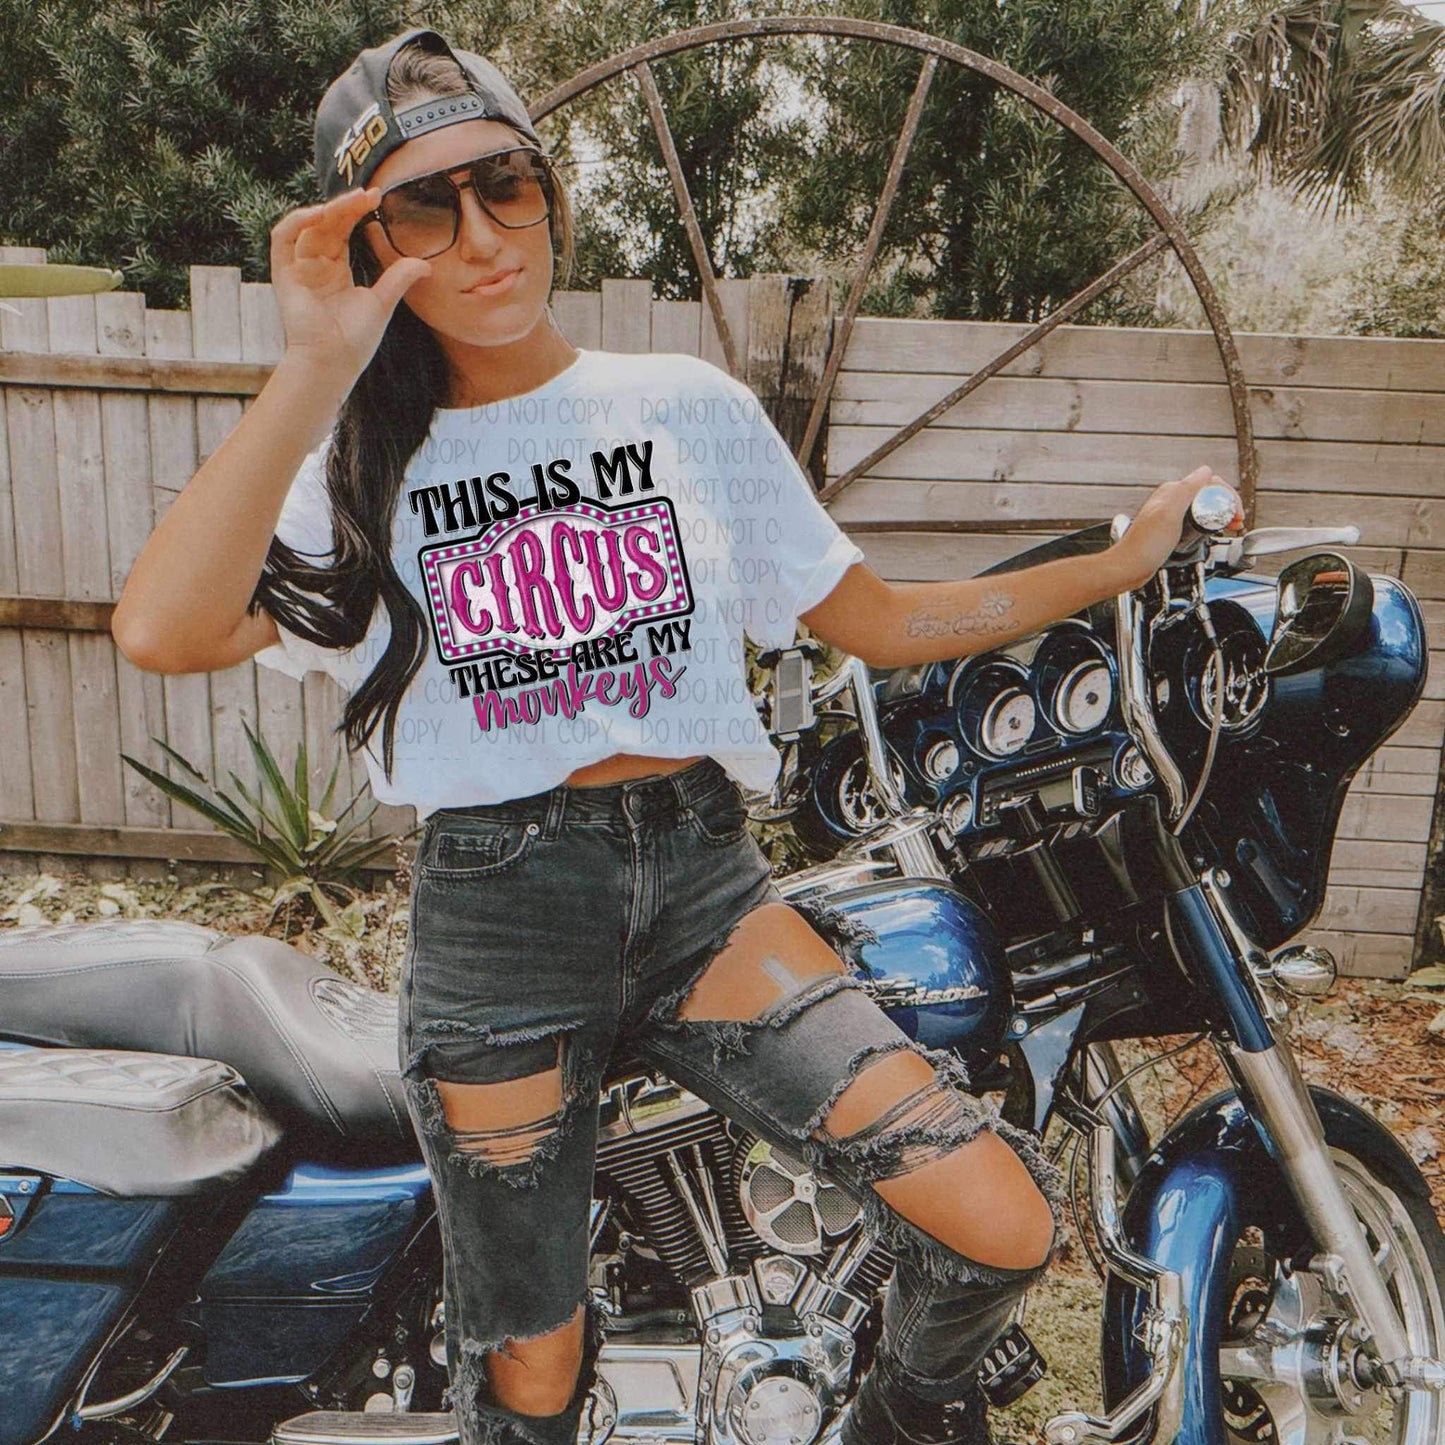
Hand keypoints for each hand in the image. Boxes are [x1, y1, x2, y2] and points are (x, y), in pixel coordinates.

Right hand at [268, 188, 431, 384]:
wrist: (333, 363)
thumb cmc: (355, 340)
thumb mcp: (382, 302)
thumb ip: (398, 278)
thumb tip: (426, 264)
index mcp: (336, 269)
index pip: (343, 230)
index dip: (357, 211)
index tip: (377, 197)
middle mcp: (315, 264)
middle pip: (327, 224)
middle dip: (346, 206)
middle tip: (369, 194)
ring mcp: (298, 267)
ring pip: (307, 226)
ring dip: (327, 210)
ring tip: (350, 202)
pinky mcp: (284, 274)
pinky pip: (283, 238)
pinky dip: (298, 222)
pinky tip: (319, 214)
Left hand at [1107, 466, 1241, 590]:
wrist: (1129, 567)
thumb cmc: (1145, 545)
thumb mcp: (1169, 513)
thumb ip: (1186, 490)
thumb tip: (1205, 471)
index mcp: (1172, 492)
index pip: (1210, 483)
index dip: (1227, 496)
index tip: (1235, 512)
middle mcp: (1172, 500)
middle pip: (1209, 495)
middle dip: (1227, 506)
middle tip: (1236, 521)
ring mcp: (1172, 515)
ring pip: (1205, 508)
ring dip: (1222, 515)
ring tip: (1232, 526)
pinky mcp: (1172, 530)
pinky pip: (1198, 521)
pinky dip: (1211, 525)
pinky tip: (1215, 532)